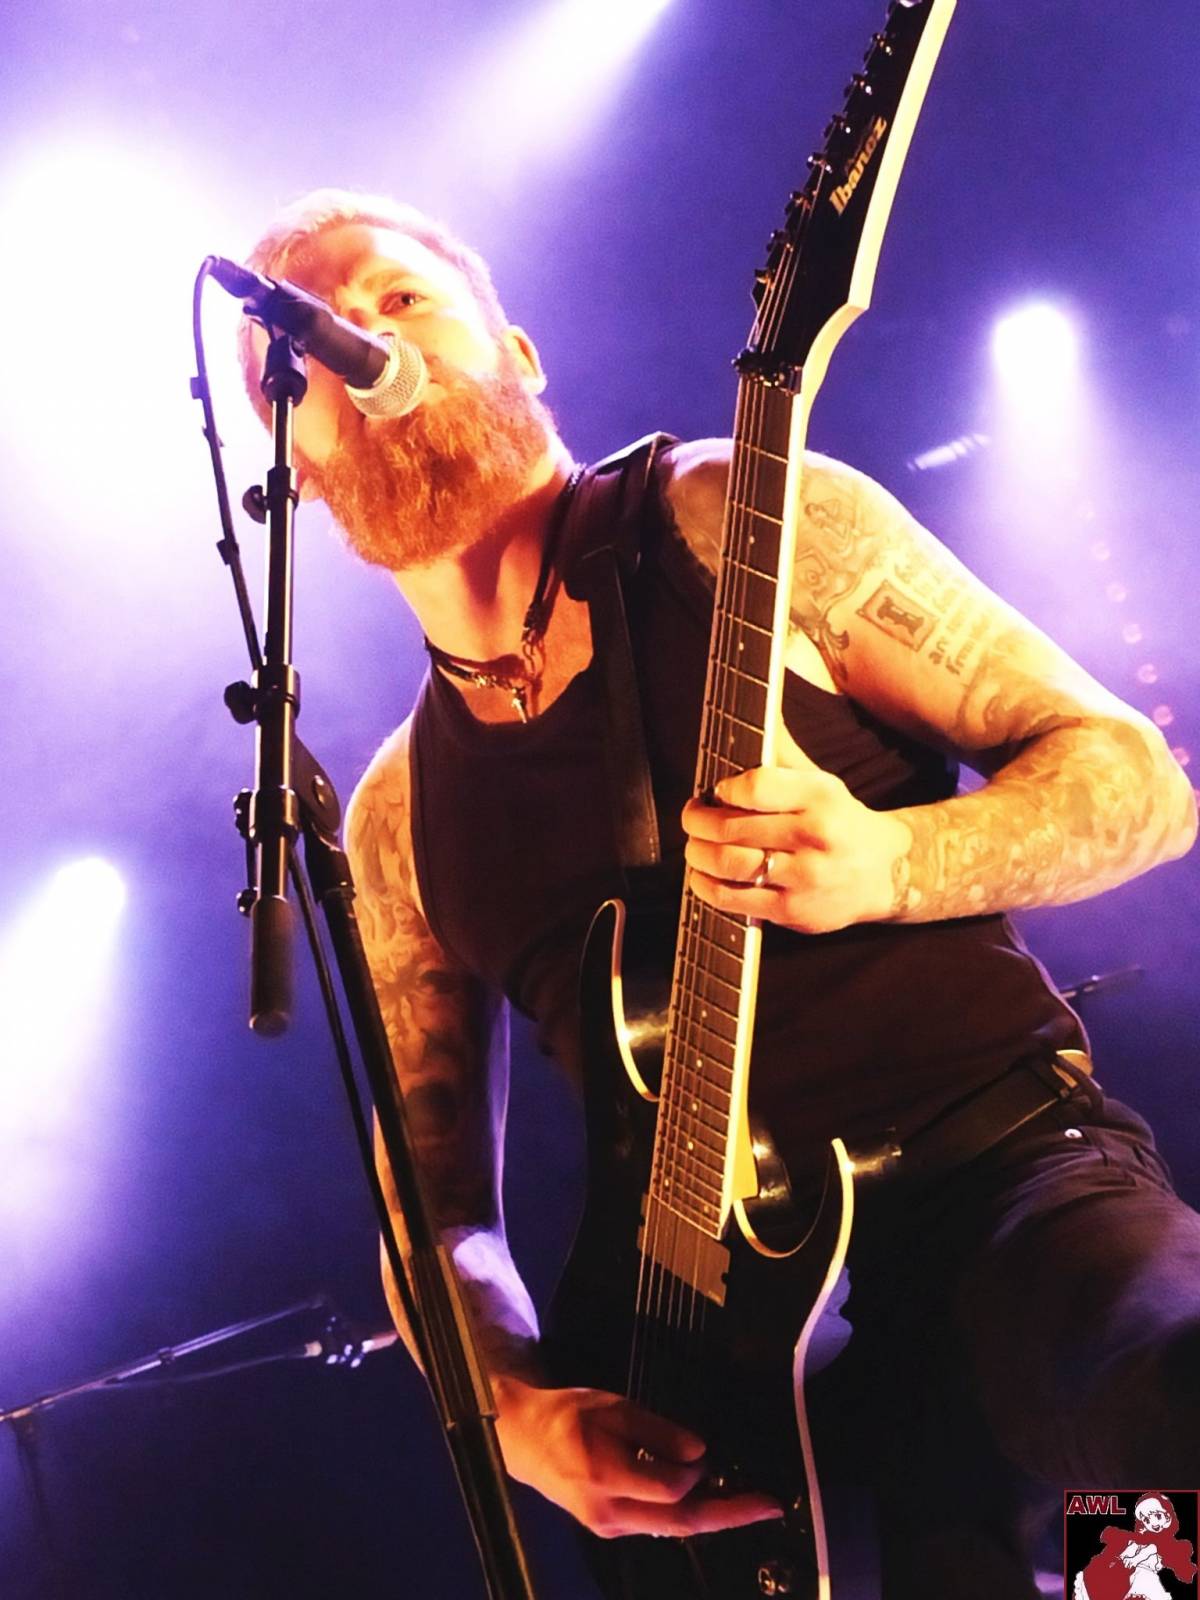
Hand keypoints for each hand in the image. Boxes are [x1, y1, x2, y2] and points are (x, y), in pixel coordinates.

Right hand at [493, 1379, 783, 1538]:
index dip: (697, 1469)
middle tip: (767, 1506)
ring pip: (672, 1526)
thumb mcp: (612, 1407)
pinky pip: (657, 1523)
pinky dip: (685, 1512)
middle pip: (680, 1521)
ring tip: (747, 1504)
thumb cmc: (567, 1415)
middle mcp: (609, 1510)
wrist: (525, 1441)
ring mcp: (609, 1525)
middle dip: (729, 1514)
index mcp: (606, 1474)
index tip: (706, 1452)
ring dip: (711, 1515)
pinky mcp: (610, 1528)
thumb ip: (657, 1430)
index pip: (671, 1486)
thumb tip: (698, 1452)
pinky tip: (705, 1500)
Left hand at [682, 753, 910, 933]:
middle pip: (731, 826)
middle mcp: (814, 835)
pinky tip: (703, 876)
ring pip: (727, 863)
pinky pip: (732, 899)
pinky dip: (705, 886)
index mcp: (820, 795)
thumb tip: (751, 715)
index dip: (723, 789)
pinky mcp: (792, 910)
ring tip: (695, 846)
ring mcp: (803, 876)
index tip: (714, 792)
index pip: (754, 786)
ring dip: (697, 853)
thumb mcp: (821, 782)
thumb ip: (782, 754)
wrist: (887, 873)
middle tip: (693, 819)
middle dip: (697, 822)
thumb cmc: (839, 822)